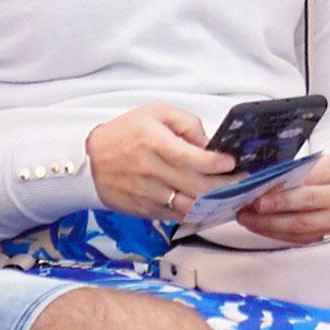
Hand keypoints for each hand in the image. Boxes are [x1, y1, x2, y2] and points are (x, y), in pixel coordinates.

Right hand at [84, 103, 233, 221]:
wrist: (88, 161)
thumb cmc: (125, 133)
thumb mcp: (155, 112)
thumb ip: (186, 123)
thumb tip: (207, 143)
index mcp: (154, 142)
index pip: (191, 157)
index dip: (215, 163)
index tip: (231, 163)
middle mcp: (150, 170)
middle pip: (194, 186)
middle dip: (223, 186)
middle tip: (240, 182)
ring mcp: (146, 193)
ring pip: (187, 206)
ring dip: (212, 204)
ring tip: (229, 198)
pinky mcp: (142, 210)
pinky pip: (174, 216)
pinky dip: (194, 214)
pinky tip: (208, 208)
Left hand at [233, 154, 329, 245]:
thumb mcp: (318, 164)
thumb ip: (295, 173)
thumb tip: (261, 185)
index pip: (307, 182)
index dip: (281, 191)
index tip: (257, 194)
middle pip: (305, 207)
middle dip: (273, 210)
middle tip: (248, 210)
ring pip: (300, 228)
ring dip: (269, 226)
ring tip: (247, 220)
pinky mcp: (328, 236)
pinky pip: (300, 239)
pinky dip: (277, 234)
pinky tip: (261, 228)